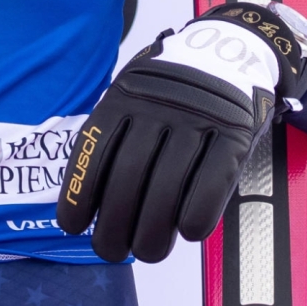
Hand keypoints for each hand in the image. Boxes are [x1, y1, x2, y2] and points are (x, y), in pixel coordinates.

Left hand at [56, 2, 306, 263]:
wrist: (225, 54)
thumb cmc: (167, 94)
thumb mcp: (130, 98)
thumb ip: (113, 141)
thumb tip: (90, 207)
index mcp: (122, 98)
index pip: (94, 152)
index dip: (79, 195)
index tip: (74, 227)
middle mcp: (156, 107)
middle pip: (128, 178)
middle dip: (114, 227)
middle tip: (111, 251)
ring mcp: (196, 119)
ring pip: (167, 188)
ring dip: (152, 233)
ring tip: (147, 251)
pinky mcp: (232, 134)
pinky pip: (211, 183)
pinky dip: (196, 214)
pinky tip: (187, 232)